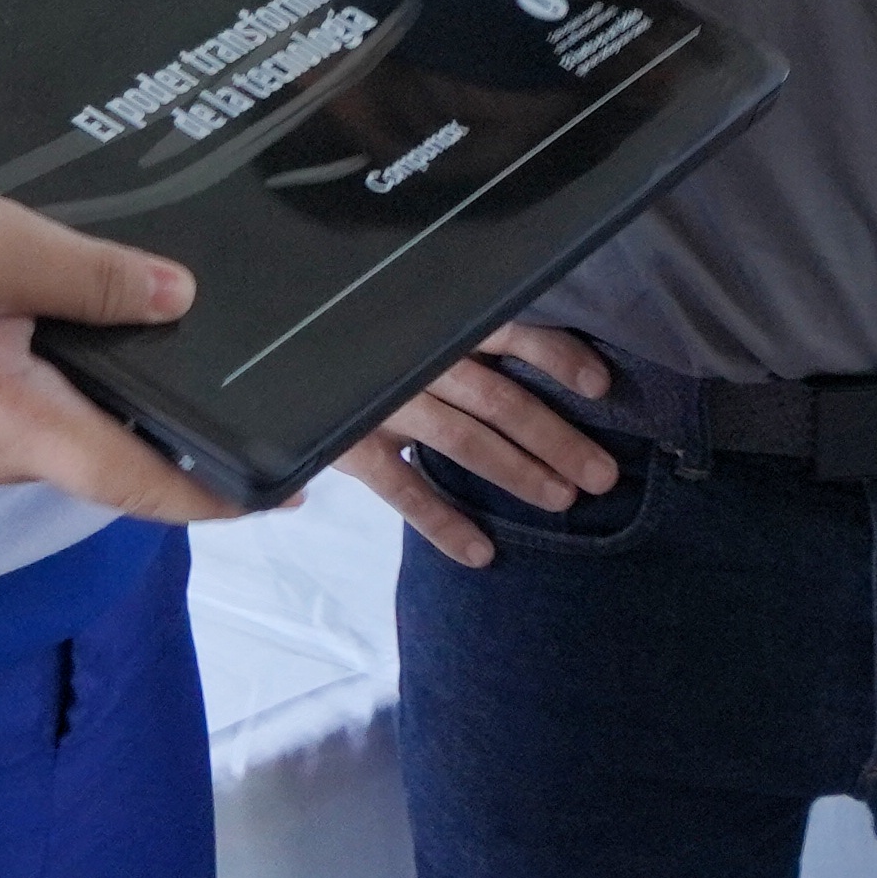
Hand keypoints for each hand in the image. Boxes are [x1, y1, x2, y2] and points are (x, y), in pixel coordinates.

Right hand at [0, 163, 243, 525]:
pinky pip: (15, 403)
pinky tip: (90, 317)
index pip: (141, 482)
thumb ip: (86, 276)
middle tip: (265, 378)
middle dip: (185, 430)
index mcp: (9, 429)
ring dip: (123, 395)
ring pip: (61, 426)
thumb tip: (178, 303)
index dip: (222, 489)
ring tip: (196, 337)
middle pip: (109, 456)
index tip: (293, 482)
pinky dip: (66, 373)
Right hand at [345, 323, 619, 569]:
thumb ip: (466, 339)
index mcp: (438, 325)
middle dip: (555, 438)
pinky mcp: (352, 444)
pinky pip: (403, 489)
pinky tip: (481, 552)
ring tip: (561, 501)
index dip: (557, 356)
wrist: (274, 352)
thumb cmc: (366, 339)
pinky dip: (442, 522)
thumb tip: (558, 366)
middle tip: (602, 475)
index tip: (601, 386)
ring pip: (462, 440)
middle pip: (499, 398)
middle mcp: (417, 360)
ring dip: (516, 473)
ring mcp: (384, 402)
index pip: (509, 332)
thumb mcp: (412, 325)